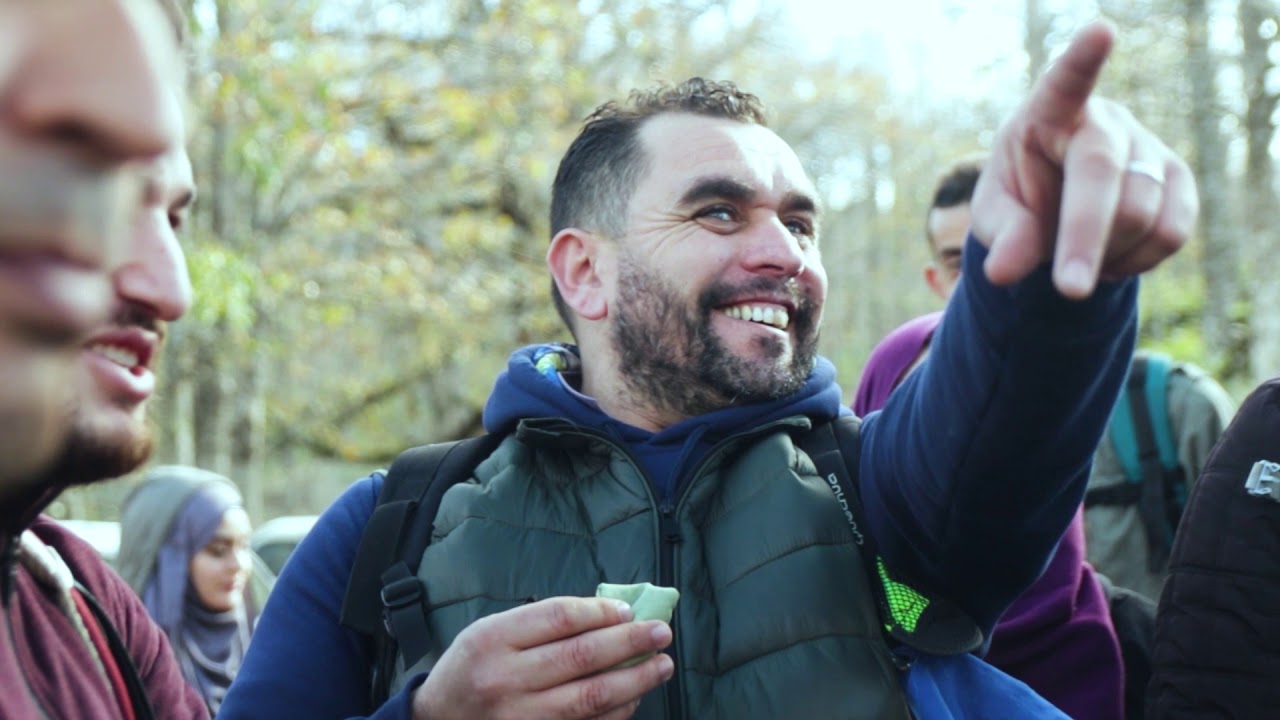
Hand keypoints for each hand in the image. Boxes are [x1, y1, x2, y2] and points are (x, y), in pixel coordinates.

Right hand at [412, 596, 674, 719]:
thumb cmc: (471, 669)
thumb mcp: (490, 633)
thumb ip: (541, 623)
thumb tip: (609, 615)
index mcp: (492, 640)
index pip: (559, 618)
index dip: (600, 612)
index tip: (627, 611)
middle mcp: (505, 680)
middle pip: (581, 656)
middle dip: (629, 642)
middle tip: (661, 633)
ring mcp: (520, 718)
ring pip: (591, 697)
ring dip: (635, 680)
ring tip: (661, 665)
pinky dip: (617, 713)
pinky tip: (635, 698)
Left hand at [970, 20, 1196, 298]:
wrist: (1058, 209)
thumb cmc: (1019, 199)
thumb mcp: (996, 217)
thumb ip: (1002, 237)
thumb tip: (1004, 271)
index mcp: (1048, 114)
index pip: (1065, 81)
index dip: (1081, 59)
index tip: (1100, 31)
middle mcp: (1105, 122)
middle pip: (1103, 176)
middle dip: (1085, 238)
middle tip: (1067, 290)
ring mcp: (1148, 148)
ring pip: (1142, 212)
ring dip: (1106, 255)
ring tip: (1077, 261)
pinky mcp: (1179, 180)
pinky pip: (1172, 232)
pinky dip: (1138, 262)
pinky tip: (1111, 259)